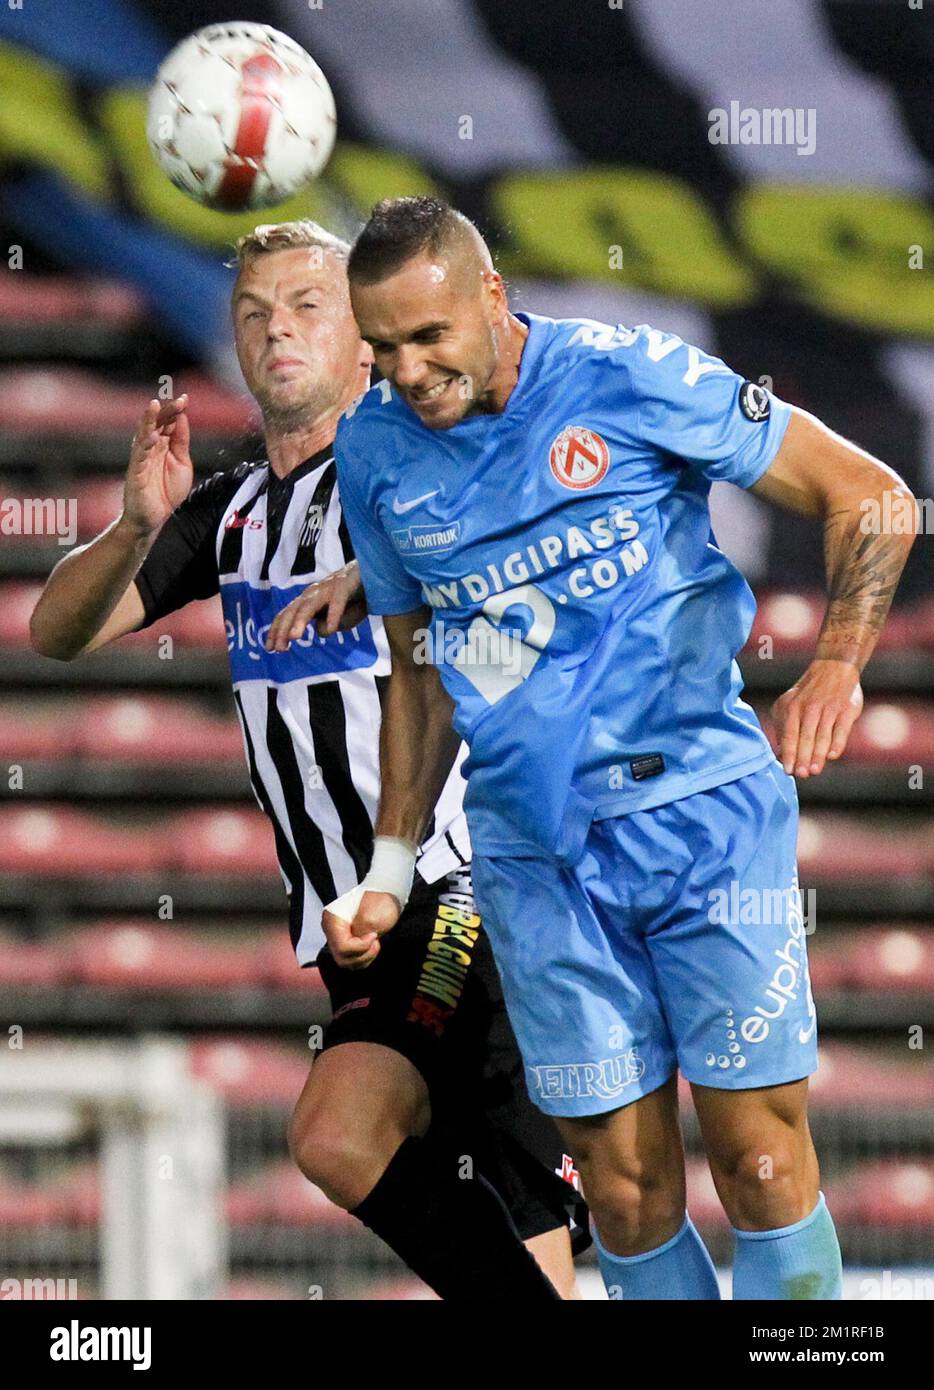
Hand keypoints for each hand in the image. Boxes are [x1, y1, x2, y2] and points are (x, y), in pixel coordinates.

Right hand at [123, 396, 193, 538]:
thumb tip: (182, 418)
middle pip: (156, 423)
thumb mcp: (182, 463)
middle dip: (166, 411)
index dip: (175, 410)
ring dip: (149, 420)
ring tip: (155, 406)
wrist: (154, 518)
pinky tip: (152, 436)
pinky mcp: (136, 472)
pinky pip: (139, 456)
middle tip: (177, 400)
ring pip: (144, 434)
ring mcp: (141, 458)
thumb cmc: (166, 491)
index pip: (168, 422)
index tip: (185, 399)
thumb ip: (181, 442)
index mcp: (162, 444)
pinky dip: (145, 445)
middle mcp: (150, 448)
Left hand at [265, 561, 365, 650]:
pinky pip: (337, 601)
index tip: (269, 648)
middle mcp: (313, 593)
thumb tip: (321, 631)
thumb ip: (326, 625)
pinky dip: (333, 615)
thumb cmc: (352, 600)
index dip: (276, 631)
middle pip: (293, 611)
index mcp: (307, 601)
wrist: (372, 575)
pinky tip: (332, 629)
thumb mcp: (338, 620)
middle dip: (283, 629)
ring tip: (294, 637)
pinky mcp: (345, 585)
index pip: (286, 616)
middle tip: (278, 648)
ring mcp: (328, 588)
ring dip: (300, 621)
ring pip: (309, 605)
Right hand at [322, 889, 401, 970]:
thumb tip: (355, 944)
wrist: (386, 893)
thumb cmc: (380, 900)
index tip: (374, 936)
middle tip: (376, 942)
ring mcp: (338, 937)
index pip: (342, 946)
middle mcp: (331, 929)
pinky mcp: (346, 942)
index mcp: (332, 919)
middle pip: (342, 957)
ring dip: (365, 957)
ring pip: (347, 962)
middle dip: (363, 954)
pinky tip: (372, 946)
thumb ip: (360, 932)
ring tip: (375, 943)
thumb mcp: (372, 916)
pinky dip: (365, 958)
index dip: (360, 946)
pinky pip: (352, 961)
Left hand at [771, 659, 863, 777]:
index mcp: (793, 708)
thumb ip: (783, 725)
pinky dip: (837, 743)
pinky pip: (842, 729)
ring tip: (815, 771)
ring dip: (818, 754)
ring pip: (823, 736)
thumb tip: (780, 752)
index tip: (788, 770)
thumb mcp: (789, 703)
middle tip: (802, 775)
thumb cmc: (808, 693)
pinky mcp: (847, 710)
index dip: (789, 753)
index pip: (789, 735)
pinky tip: (832, 756)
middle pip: (805, 737)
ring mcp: (830, 709)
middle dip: (803, 758)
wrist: (834, 668)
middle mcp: (810, 708)